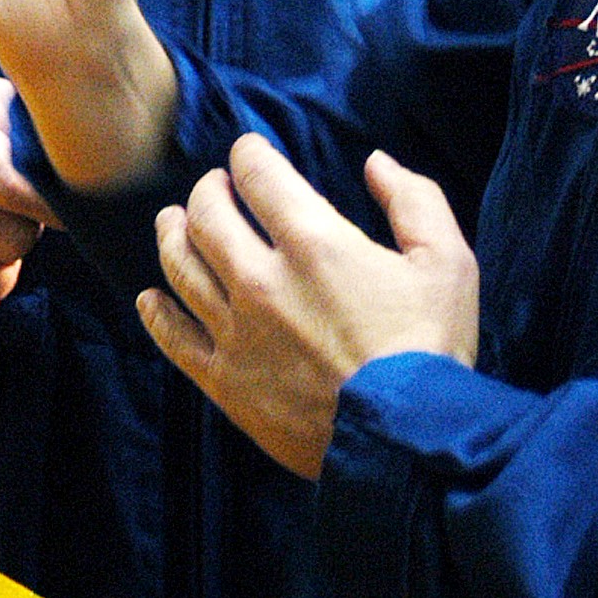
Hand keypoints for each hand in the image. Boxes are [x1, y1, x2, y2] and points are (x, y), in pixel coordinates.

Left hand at [137, 136, 479, 479]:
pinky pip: (173, 338)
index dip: (248, 154)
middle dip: (208, 190)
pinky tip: (151, 298)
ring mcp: (237, 333)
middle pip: (207, 214)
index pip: (257, 175)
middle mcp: (262, 281)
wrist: (407, 444)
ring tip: (172, 222)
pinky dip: (156, 312)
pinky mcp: (226, 381)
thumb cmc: (430, 350)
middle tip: (215, 188)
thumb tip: (376, 163)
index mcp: (313, 243)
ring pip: (179, 267)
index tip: (249, 153)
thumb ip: (413, 200)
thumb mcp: (446, 262)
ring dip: (172, 235)